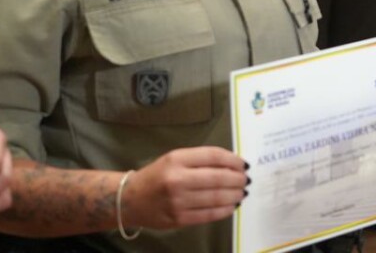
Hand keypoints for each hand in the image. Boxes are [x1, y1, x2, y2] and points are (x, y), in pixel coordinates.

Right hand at [123, 147, 247, 228]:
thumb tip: (233, 164)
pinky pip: (208, 215)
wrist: (130, 200)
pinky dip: (224, 210)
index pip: (213, 156)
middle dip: (237, 179)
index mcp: (177, 159)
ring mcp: (178, 202)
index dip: (233, 160)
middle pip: (218, 178)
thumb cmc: (157, 176)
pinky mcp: (178, 219)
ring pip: (216, 198)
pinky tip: (231, 206)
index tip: (244, 164)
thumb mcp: (175, 159)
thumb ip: (201, 160)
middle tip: (246, 180)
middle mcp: (177, 179)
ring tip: (242, 192)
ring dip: (234, 195)